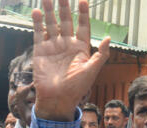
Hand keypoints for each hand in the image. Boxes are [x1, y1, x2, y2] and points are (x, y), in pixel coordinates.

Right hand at [32, 0, 109, 120]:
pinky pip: (39, 33)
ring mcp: (54, 46)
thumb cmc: (77, 87)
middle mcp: (67, 45)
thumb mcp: (92, 70)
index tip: (83, 0)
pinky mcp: (41, 50)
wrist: (57, 98)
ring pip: (52, 24)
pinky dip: (37, 22)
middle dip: (65, 8)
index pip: (83, 26)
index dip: (83, 14)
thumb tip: (109, 38)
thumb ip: (101, 54)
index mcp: (81, 48)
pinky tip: (37, 11)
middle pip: (67, 21)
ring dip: (49, 11)